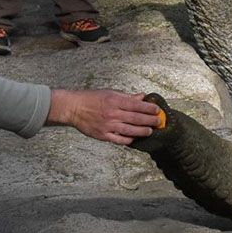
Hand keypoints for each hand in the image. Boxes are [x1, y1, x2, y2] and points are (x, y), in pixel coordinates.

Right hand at [47, 89, 162, 144]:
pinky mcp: (102, 135)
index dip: (149, 108)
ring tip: (150, 131)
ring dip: (142, 132)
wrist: (73, 108)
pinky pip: (119, 140)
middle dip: (150, 121)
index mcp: (115, 101)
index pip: (137, 105)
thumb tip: (142, 97)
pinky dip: (128, 140)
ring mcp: (107, 125)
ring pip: (130, 131)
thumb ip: (127, 97)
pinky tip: (135, 138)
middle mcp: (112, 114)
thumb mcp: (110, 93)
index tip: (158, 110)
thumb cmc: (92, 98)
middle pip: (136, 119)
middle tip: (158, 122)